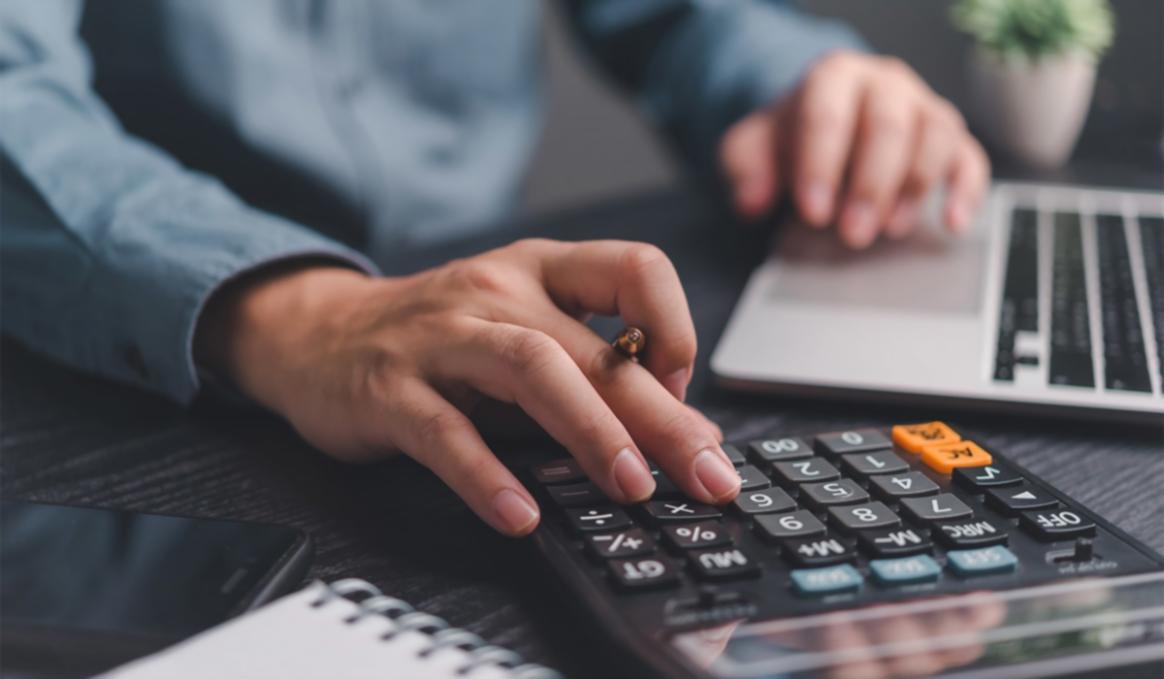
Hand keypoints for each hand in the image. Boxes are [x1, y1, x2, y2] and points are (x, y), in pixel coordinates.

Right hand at [195, 240, 738, 535]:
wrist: (317, 334)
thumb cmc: (439, 340)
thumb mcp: (520, 334)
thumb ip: (592, 375)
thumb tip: (687, 434)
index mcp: (539, 270)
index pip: (634, 269)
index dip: (674, 328)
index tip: (683, 392)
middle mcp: (495, 290)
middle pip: (591, 346)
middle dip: (659, 415)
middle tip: (706, 473)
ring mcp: (440, 336)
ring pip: (528, 369)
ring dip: (590, 430)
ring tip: (631, 486)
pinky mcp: (389, 388)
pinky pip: (445, 430)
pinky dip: (487, 475)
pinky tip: (520, 515)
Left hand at [720, 51, 989, 248]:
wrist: (822, 124)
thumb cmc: (790, 138)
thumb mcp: (752, 148)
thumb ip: (744, 169)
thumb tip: (751, 202)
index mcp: (832, 77)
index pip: (828, 114)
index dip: (821, 165)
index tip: (813, 213)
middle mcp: (884, 84)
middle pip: (887, 125)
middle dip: (871, 185)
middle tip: (852, 234)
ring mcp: (922, 107)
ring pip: (935, 135)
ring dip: (915, 187)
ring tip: (890, 229)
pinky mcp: (949, 138)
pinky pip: (969, 157)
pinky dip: (966, 190)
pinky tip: (953, 223)